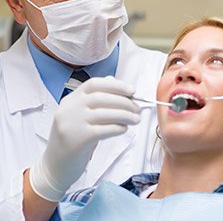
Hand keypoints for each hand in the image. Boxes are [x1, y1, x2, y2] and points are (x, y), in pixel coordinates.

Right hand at [30, 76, 140, 200]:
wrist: (55, 167)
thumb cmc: (73, 140)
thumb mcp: (80, 117)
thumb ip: (95, 102)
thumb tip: (115, 83)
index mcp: (70, 100)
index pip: (94, 84)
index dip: (116, 85)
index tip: (132, 91)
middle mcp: (69, 108)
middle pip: (102, 98)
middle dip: (124, 101)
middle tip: (137, 108)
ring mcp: (72, 123)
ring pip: (105, 113)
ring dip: (125, 115)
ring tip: (136, 119)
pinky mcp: (78, 139)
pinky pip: (103, 130)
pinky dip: (117, 128)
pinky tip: (124, 129)